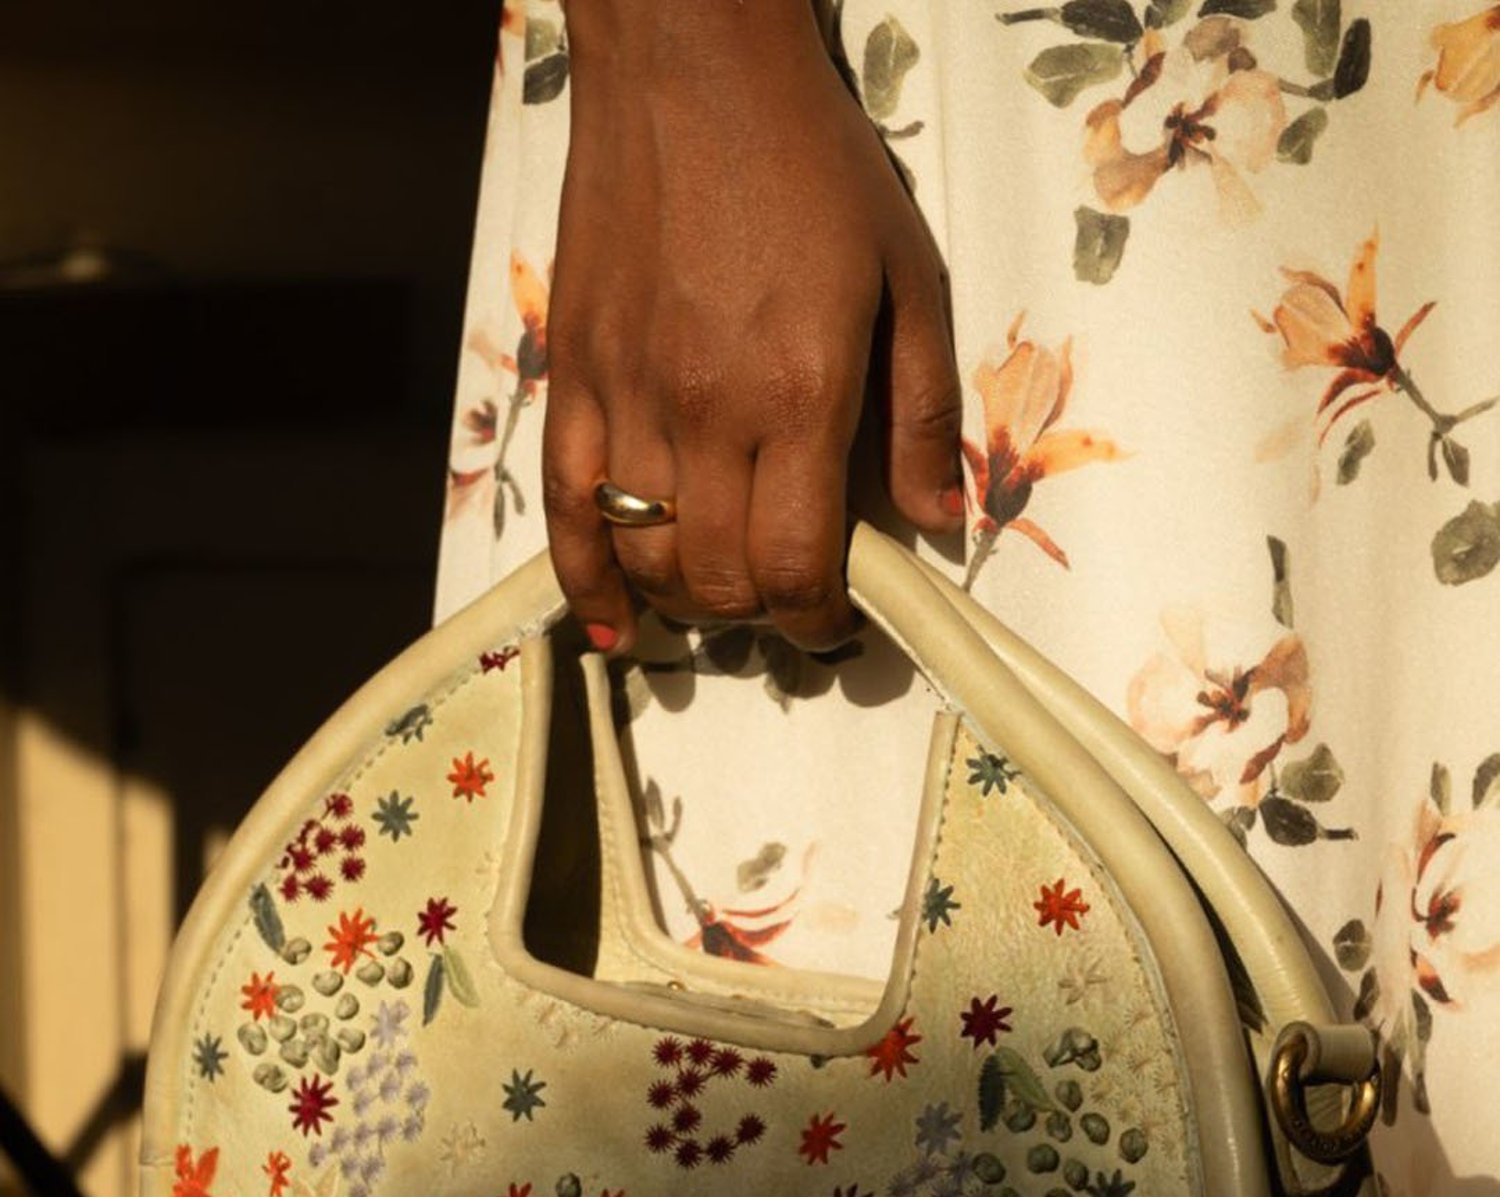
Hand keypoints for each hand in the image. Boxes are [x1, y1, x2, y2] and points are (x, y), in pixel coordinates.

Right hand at [544, 0, 962, 654]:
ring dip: (689, 603)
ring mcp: (626, 397)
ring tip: (723, 594)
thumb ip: (923, 411)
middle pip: (720, 580)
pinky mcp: (572, 376)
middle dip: (762, 616)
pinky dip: (585, 582)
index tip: (837, 621)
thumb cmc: (811, 166)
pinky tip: (610, 625)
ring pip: (647, 558)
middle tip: (788, 602)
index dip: (818, 618)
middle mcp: (704, 411)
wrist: (691, 68)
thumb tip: (936, 520)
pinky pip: (566, 511)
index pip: (795, 565)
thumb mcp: (907, 278)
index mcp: (798, 394)